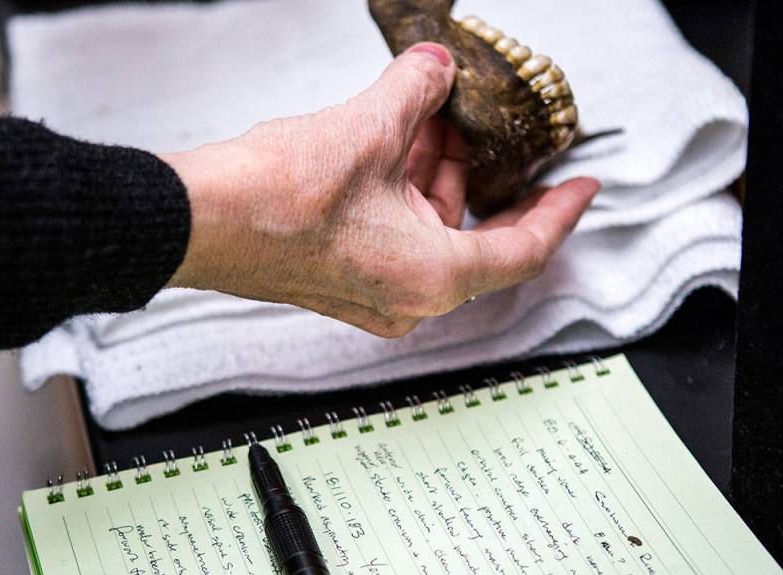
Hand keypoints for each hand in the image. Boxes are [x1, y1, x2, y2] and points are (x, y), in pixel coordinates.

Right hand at [163, 43, 598, 337]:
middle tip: (490, 134)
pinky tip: (395, 146)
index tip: (583, 187)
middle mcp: (407, 298)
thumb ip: (416, 92)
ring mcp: (371, 295)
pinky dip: (404, 197)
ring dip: (436, 181)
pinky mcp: (340, 282)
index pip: (524, 249)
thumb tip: (436, 67)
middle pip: (473, 239)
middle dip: (481, 178)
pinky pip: (396, 239)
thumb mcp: (367, 128)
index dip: (561, 212)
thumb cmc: (275, 200)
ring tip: (434, 121)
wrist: (199, 221)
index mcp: (433, 277)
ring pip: (430, 236)